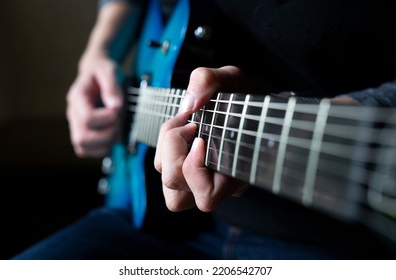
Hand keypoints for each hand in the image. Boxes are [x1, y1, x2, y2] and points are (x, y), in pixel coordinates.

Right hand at [66, 55, 122, 157]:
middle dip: (106, 135)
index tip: (118, 109)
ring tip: (116, 130)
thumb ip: (112, 86)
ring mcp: (75, 125)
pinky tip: (112, 137)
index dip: (107, 118)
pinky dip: (101, 149)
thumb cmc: (103, 72)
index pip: (87, 118)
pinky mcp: (82, 133)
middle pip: (82, 138)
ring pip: (82, 147)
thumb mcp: (109, 71)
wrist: (96, 74)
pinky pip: (85, 151)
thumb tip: (115, 106)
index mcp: (77, 97)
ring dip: (104, 144)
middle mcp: (73, 113)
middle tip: (118, 123)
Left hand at [154, 66, 256, 211]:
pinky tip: (179, 135)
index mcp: (236, 174)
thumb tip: (188, 103)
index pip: (207, 197)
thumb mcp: (231, 79)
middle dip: (173, 151)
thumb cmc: (244, 97)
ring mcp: (203, 183)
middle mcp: (218, 185)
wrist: (246, 103)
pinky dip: (165, 155)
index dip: (195, 170)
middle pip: (176, 193)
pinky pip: (168, 177)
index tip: (200, 138)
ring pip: (170, 191)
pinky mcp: (189, 176)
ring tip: (182, 131)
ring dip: (165, 156)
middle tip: (190, 125)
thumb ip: (208, 80)